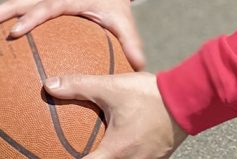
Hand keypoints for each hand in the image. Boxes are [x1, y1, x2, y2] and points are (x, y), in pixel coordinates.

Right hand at [0, 0, 144, 69]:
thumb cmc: (113, 2)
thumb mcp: (124, 20)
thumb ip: (131, 43)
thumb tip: (138, 68)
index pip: (48, 6)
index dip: (32, 17)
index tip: (15, 32)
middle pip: (18, 2)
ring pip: (10, 5)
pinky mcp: (37, 2)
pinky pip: (14, 12)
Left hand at [44, 71, 187, 158]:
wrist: (188, 97)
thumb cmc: (150, 95)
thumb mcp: (112, 86)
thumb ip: (79, 85)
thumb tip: (49, 84)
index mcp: (114, 154)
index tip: (55, 156)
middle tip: (76, 151)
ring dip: (106, 157)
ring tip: (98, 149)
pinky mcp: (156, 158)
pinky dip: (123, 155)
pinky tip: (120, 144)